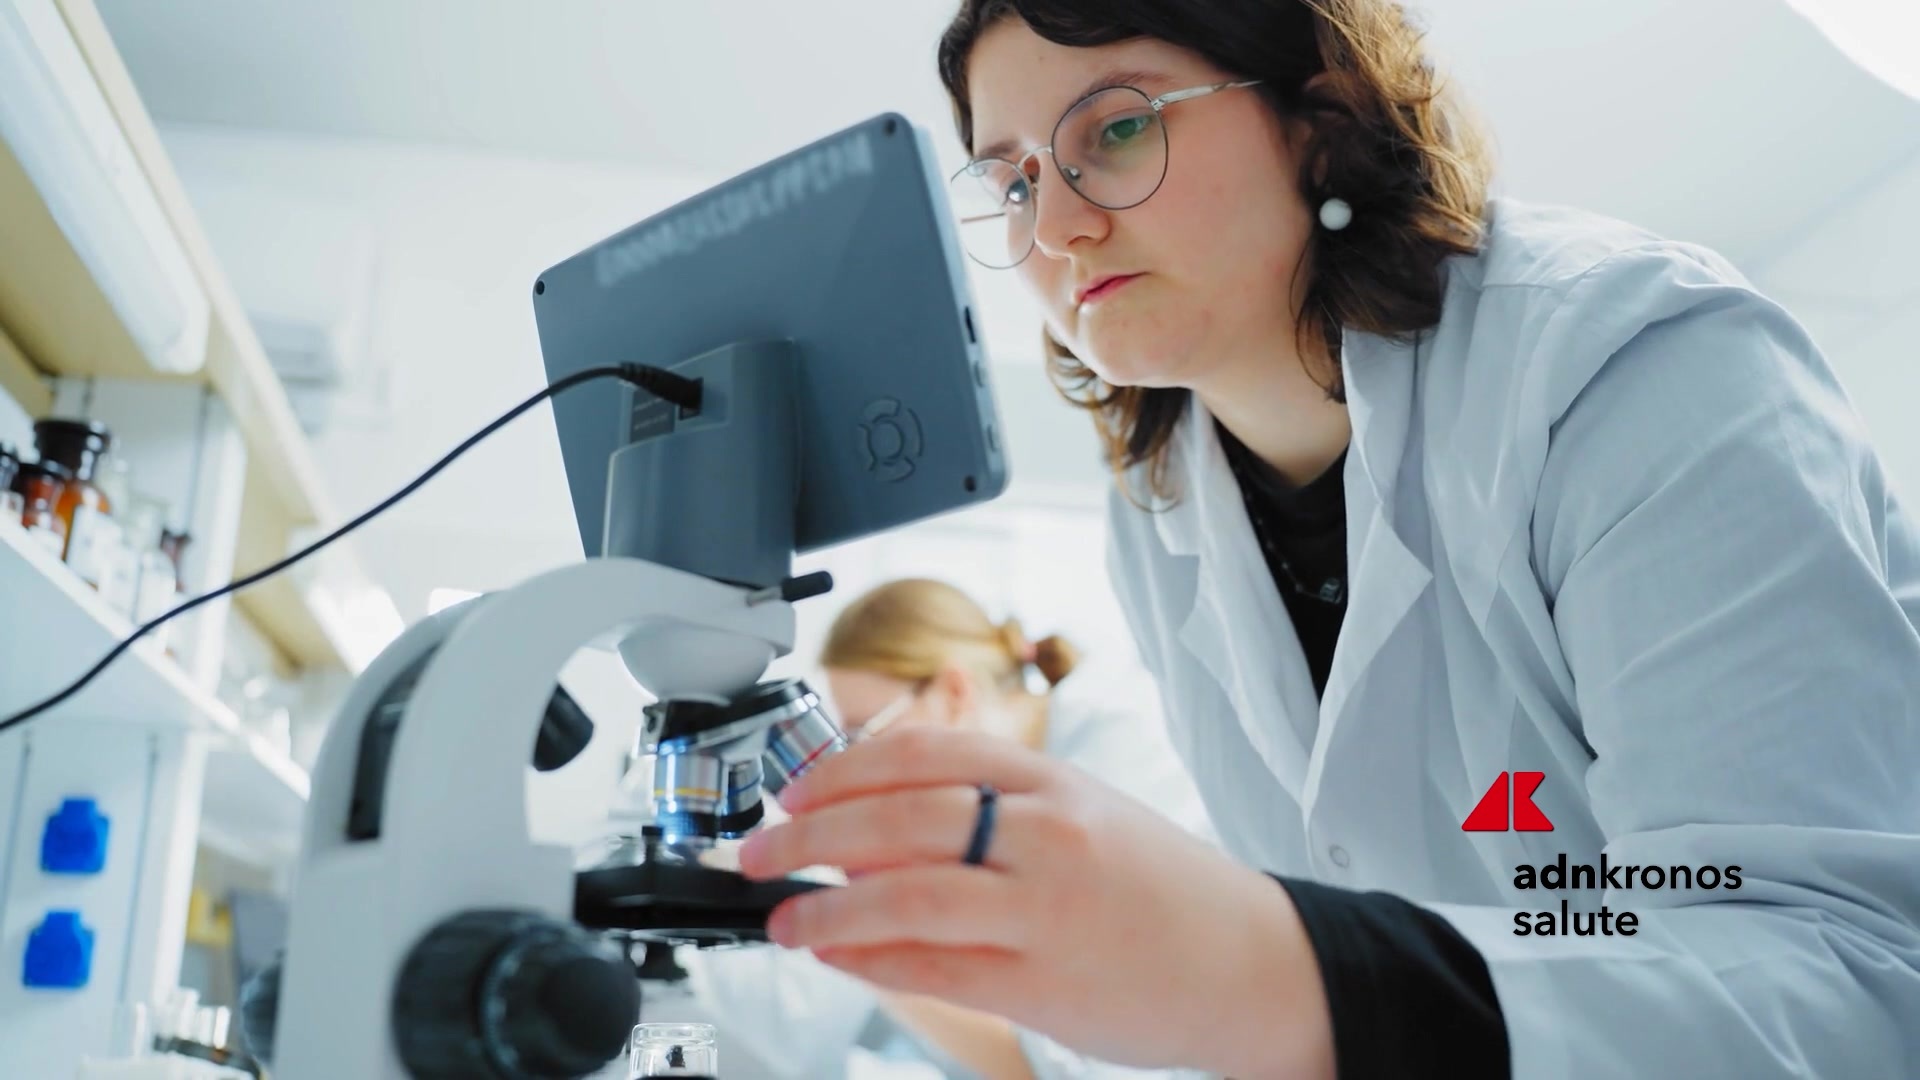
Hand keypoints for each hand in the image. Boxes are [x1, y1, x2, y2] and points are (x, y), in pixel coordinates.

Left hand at [735, 727, 1334, 1078]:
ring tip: (784, 919)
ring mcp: (1046, 907)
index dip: (843, 769)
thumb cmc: (1163, 890)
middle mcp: (1047, 832)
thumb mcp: (1085, 814)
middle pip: (901, 815)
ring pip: (909, 893)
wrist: (1255, 963)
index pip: (925, 754)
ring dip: (828, 907)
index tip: (794, 789)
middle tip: (760, 850)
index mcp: (1053, 780)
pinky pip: (938, 967)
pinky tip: (840, 957)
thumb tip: (879, 825)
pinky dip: (875, 961)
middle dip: (811, 832)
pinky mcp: (1046, 981)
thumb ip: (992, 811)